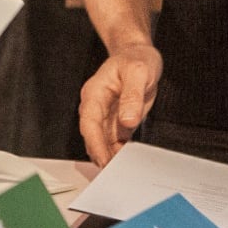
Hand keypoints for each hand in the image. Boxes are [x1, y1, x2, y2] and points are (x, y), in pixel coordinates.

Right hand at [79, 44, 162, 166]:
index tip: (104, 160)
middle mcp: (96, 105)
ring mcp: (106, 113)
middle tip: (113, 173)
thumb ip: (132, 97)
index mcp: (95, 93)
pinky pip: (114, 139)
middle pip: (92, 135)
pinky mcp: (116, 119)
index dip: (95, 143)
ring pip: (102, 140)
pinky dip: (118, 151)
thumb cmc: (136, 59)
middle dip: (100, 154)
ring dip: (109, 155)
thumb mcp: (138, 73)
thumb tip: (127, 121)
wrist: (138, 54)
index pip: (89, 122)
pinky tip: (127, 160)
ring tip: (121, 171)